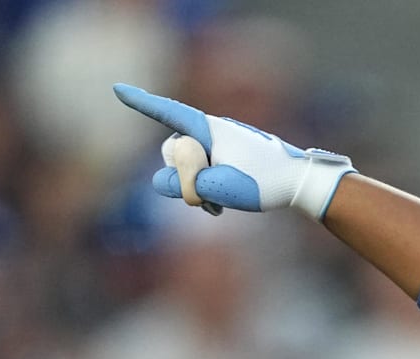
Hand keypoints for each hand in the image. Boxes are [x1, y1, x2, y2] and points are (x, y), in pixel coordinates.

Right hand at [112, 83, 355, 219]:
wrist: (302, 182)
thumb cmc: (264, 182)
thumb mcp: (218, 186)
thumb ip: (182, 184)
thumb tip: (160, 181)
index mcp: (209, 129)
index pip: (168, 113)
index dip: (141, 103)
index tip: (117, 89)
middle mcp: (212, 130)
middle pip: (173, 152)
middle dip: (182, 178)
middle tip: (210, 198)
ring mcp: (220, 144)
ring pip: (187, 168)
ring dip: (195, 190)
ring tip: (219, 206)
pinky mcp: (228, 157)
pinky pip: (202, 173)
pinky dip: (206, 190)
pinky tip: (221, 207)